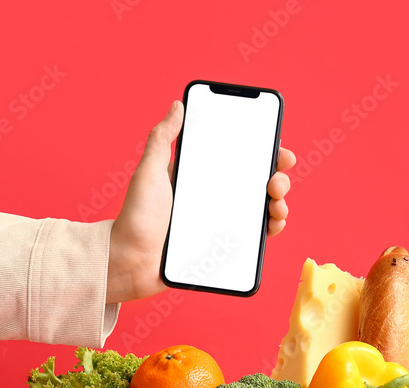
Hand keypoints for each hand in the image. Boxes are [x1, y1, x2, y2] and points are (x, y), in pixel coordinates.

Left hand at [106, 100, 296, 303]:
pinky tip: (273, 225)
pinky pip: (253, 238)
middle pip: (256, 183)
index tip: (279, 150)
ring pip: (260, 209)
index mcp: (200, 177)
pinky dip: (269, 229)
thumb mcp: (149, 172)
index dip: (264, 152)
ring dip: (279, 204)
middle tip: (276, 182)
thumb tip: (177, 105)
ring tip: (277, 206)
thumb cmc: (135, 217)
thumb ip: (162, 138)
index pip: (238, 158)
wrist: (130, 261)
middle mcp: (213, 198)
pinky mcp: (221, 247)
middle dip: (277, 178)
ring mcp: (219, 223)